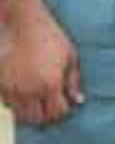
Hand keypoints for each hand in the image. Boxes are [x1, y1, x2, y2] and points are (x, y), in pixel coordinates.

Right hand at [0, 9, 82, 125]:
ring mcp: (12, 89)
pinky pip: (8, 104)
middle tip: (51, 106)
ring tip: (39, 101)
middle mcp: (29, 91)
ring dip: (31, 112)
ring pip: (20, 115)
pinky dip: (16, 104)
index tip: (65, 104)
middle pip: (37, 119)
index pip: (57, 113)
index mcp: (50, 84)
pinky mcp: (0, 85)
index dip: (63, 111)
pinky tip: (25, 93)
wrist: (21, 24)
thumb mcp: (70, 57)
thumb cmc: (50, 37)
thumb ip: (73, 81)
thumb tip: (78, 100)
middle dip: (47, 115)